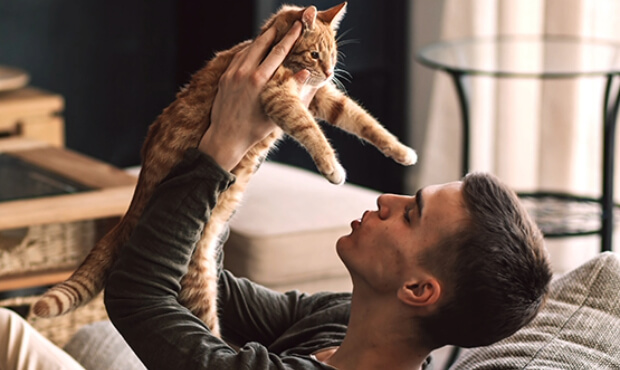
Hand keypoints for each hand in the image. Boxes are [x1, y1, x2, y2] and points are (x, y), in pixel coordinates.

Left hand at [199, 21, 315, 170]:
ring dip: (261, 40)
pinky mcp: (224, 78)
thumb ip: (292, 91)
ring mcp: (232, 74)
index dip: (290, 38)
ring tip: (272, 34)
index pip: (278, 52)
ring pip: (248, 49)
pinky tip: (254, 49)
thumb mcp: (277, 112)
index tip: (298, 27)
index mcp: (259, 81)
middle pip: (262, 44)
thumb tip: (305, 73)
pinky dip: (248, 51)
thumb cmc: (254, 130)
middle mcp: (244, 73)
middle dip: (275, 33)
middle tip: (286, 24)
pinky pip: (238, 58)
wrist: (226, 138)